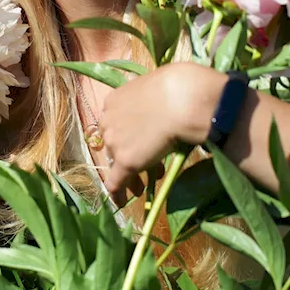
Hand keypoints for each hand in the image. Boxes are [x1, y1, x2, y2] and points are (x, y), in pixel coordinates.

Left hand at [100, 63, 229, 203]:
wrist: (183, 99)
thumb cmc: (178, 87)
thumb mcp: (156, 87)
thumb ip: (151, 100)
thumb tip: (163, 105)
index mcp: (113, 101)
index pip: (115, 124)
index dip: (128, 137)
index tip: (142, 145)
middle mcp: (107, 121)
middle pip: (113, 145)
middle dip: (131, 156)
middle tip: (147, 168)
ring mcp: (114, 142)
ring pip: (116, 164)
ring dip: (130, 176)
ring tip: (141, 188)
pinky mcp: (125, 161)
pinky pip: (115, 183)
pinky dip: (118, 194)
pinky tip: (124, 202)